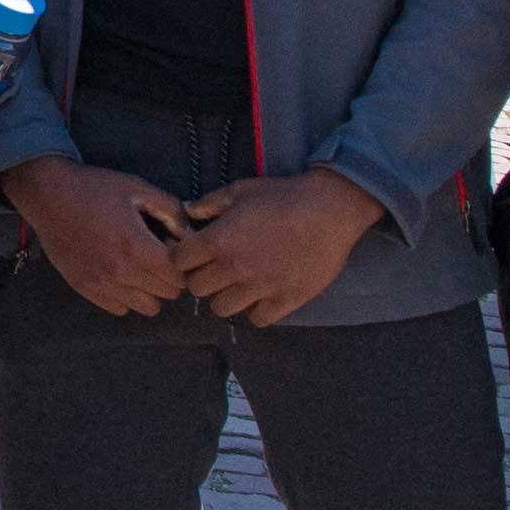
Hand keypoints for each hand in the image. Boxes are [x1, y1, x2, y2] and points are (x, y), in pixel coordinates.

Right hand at [1, 156, 195, 318]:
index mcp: (137, 247)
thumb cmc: (95, 188)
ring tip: (140, 269)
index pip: (179, 277)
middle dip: (170, 277)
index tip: (173, 251)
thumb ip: (171, 210)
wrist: (47, 195)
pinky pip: (119, 309)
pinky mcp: (85, 288)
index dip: (183, 265)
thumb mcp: (138, 188)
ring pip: (146, 307)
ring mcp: (102, 283)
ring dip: (150, 291)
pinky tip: (120, 275)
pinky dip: (126, 297)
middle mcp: (121, 272)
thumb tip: (188, 235)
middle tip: (158, 258)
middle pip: (167, 294)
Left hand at [170, 169, 386, 325]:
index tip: (193, 254)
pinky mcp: (286, 300)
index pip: (179, 262)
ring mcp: (260, 288)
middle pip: (197, 289)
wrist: (329, 210)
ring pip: (222, 308)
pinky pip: (257, 319)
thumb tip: (188, 213)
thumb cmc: (283, 196)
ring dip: (226, 297)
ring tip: (238, 284)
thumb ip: (209, 204)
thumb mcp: (240, 190)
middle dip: (201, 278)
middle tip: (215, 269)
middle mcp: (234, 268)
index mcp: (218, 240)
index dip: (183, 257)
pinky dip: (256, 310)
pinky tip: (262, 295)